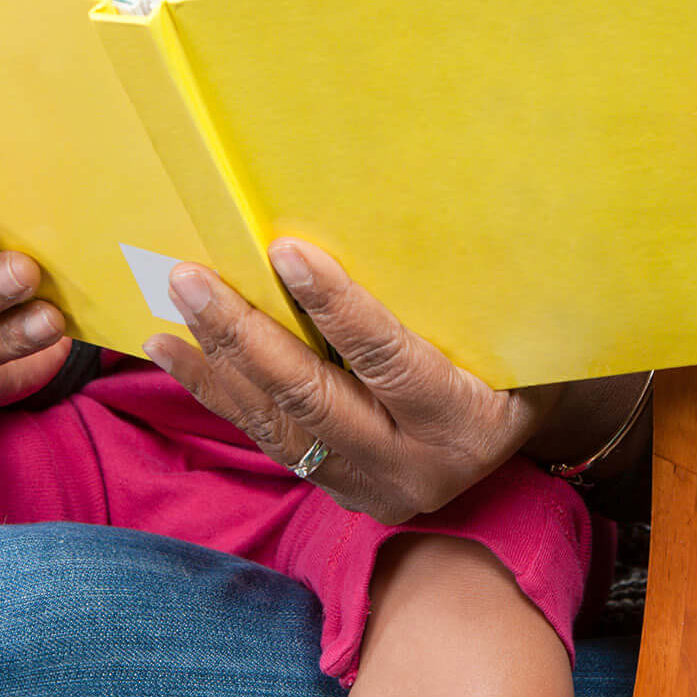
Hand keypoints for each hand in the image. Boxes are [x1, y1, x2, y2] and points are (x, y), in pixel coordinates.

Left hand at [142, 241, 556, 523]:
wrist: (524, 444)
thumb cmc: (522, 359)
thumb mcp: (521, 335)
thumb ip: (470, 296)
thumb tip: (424, 208)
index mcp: (466, 422)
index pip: (390, 360)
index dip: (337, 307)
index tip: (286, 251)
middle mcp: (414, 466)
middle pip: (315, 399)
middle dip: (247, 337)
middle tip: (192, 279)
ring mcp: (370, 485)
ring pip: (279, 425)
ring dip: (219, 366)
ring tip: (172, 312)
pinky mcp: (338, 487)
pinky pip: (268, 439)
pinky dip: (220, 394)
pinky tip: (178, 353)